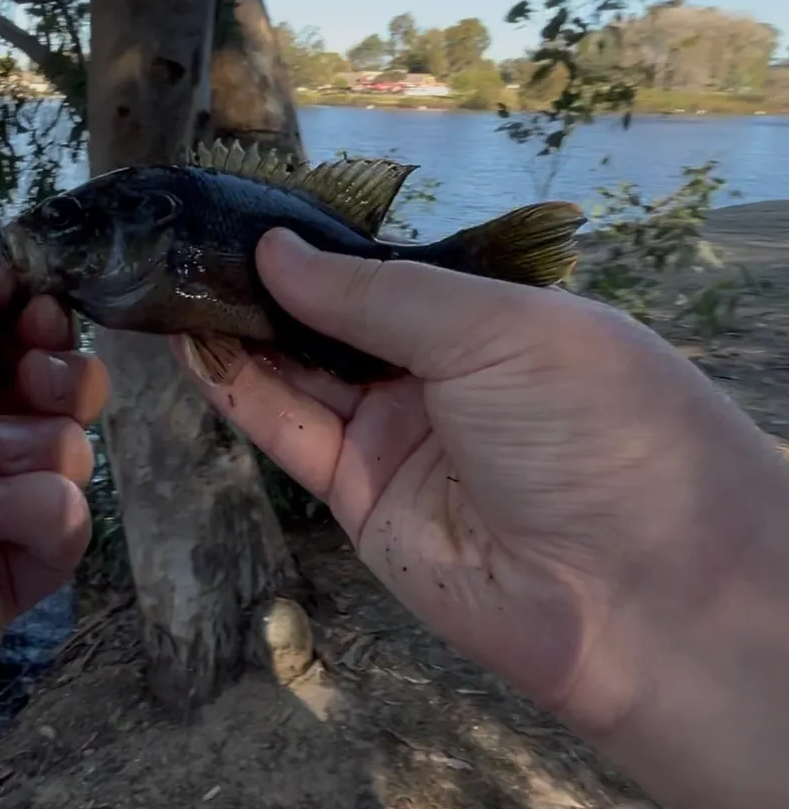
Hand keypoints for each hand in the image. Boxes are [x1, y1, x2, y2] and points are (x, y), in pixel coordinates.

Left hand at [0, 235, 109, 799]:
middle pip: (59, 386)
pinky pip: (69, 522)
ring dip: (37, 445)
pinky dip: (32, 511)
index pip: (12, 332)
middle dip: (61, 377)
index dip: (40, 320)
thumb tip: (11, 286)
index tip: (39, 322)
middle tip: (29, 385)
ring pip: (71, 450)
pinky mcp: (14, 567)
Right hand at [176, 228, 788, 808]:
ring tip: (176, 284)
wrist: (633, 595)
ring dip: (241, 333)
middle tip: (193, 246)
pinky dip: (242, 392)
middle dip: (268, 288)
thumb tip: (278, 249)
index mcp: (489, 321)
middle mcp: (439, 376)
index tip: (247, 213)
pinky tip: (195, 345)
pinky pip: (291, 434)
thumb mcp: (497, 330)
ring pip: (301, 376)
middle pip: (335, 324)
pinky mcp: (360, 499)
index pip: (385, 273)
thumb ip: (380, 293)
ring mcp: (397, 439)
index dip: (320, 248)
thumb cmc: (591, 426)